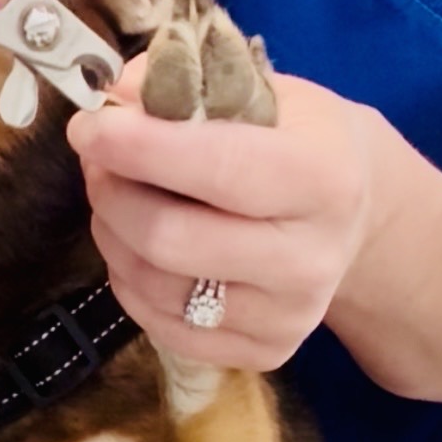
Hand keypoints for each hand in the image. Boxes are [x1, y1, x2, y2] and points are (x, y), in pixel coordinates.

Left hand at [66, 61, 375, 370]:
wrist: (353, 217)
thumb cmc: (298, 140)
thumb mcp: (262, 90)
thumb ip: (185, 87)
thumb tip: (112, 102)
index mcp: (323, 178)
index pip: (218, 168)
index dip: (139, 149)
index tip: (88, 128)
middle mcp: (311, 258)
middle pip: (172, 240)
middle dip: (113, 194)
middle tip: (97, 162)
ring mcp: (288, 315)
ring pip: (156, 287)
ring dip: (113, 235)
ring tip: (115, 199)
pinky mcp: (266, 353)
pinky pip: (163, 326)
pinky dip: (130, 282)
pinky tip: (136, 248)